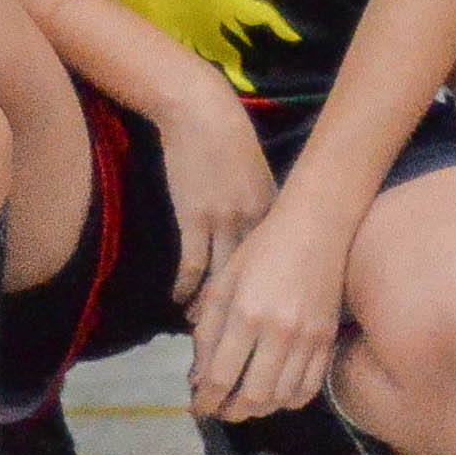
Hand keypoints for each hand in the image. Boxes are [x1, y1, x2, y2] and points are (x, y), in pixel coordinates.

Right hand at [149, 81, 279, 318]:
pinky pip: (193, 265)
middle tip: (235, 341)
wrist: (202, 113)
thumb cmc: (230, 142)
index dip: (269, 300)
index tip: (265, 324)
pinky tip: (178, 299)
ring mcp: (225, 222)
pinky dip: (186, 287)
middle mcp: (255, 223)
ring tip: (201, 333)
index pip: (277, 269)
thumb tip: (264, 245)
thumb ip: (262, 210)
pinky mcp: (195, 218)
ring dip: (209, 311)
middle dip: (244, 316)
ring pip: (222, 281)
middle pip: (253, 282)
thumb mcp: (257, 177)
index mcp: (274, 213)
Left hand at [188, 187, 355, 426]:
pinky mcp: (327, 340)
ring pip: (281, 398)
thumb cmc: (263, 247)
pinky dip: (289, 401)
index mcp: (246, 314)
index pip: (221, 376)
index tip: (197, 406)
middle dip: (230, 412)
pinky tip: (275, 396)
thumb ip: (210, 329)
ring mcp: (308, 339)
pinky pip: (309, 388)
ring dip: (258, 410)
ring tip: (243, 404)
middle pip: (252, 397)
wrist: (317, 227)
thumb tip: (199, 375)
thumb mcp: (225, 280)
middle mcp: (278, 333)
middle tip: (218, 410)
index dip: (206, 399)